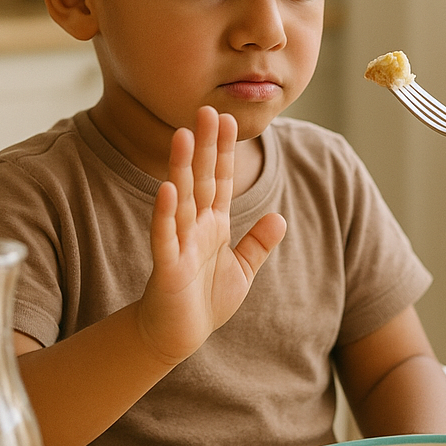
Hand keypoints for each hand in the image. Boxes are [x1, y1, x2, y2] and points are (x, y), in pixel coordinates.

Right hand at [138, 106, 285, 365]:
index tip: (227, 119)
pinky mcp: (167, 266)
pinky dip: (165, 213)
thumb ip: (258, 243)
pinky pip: (165, 235)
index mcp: (214, 225)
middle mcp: (195, 227)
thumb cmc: (207, 301)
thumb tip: (280, 218)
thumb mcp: (243, 270)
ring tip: (183, 136)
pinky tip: (167, 188)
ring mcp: (179, 243)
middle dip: (205, 146)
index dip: (225, 151)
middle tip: (206, 110)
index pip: (222, 180)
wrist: (180, 335)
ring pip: (181, 199)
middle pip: (201, 179)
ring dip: (182, 168)